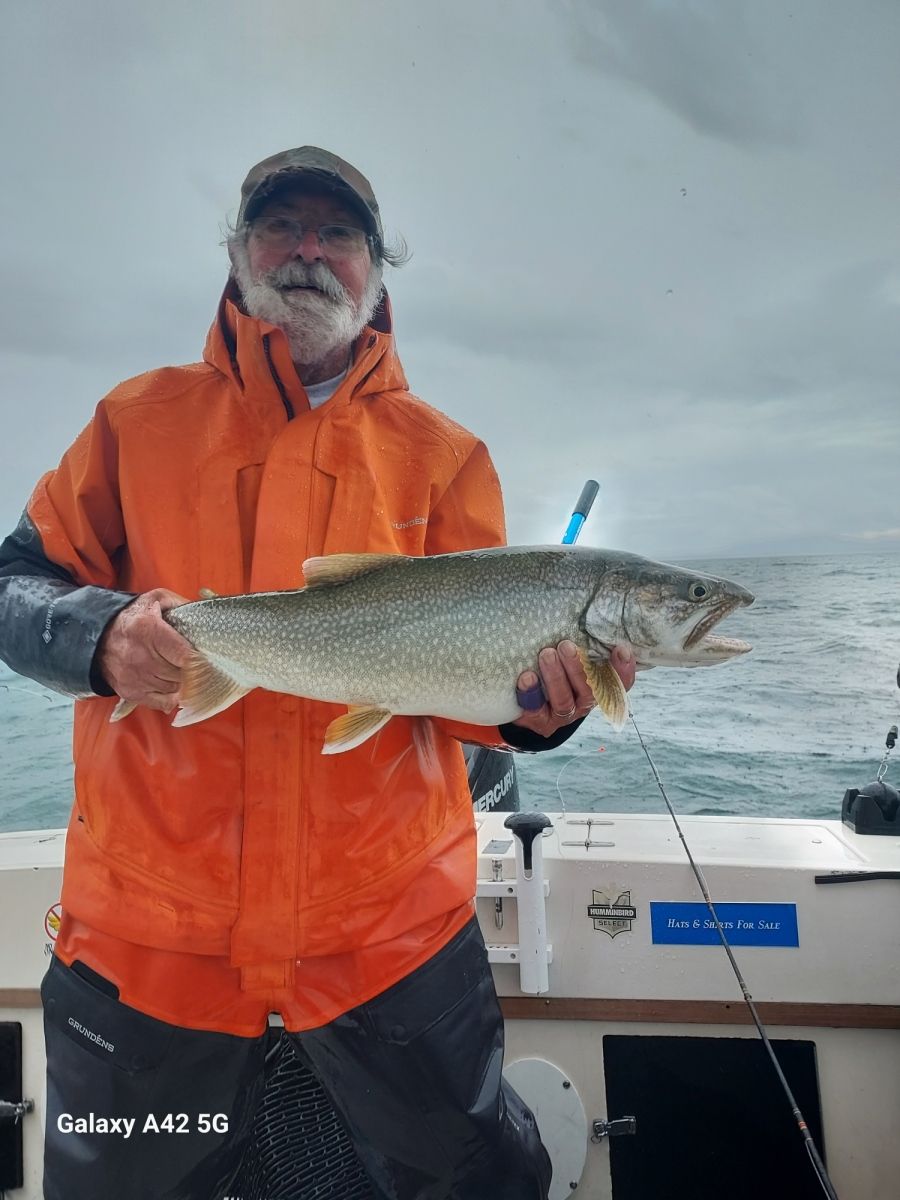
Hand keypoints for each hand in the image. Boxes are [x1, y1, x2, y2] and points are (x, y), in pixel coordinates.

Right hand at [95, 588, 192, 712]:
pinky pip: (163, 702)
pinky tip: (170, 683)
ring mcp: (134, 677)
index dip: (198, 658)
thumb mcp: (156, 599)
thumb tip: (204, 615)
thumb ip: (180, 604)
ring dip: (180, 680)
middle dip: (190, 668)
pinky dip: (171, 696)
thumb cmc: (134, 618)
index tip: (203, 656)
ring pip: (174, 688)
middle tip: (190, 660)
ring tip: (176, 667)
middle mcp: (140, 656)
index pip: (185, 655)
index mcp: (148, 630)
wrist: (98, 637)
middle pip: (181, 673)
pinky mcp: (131, 692)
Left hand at [512, 642, 634, 737]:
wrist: (528, 705)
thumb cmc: (555, 670)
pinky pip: (537, 710)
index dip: (624, 670)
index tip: (621, 649)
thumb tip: (584, 608)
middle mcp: (584, 703)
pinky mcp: (540, 722)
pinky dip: (531, 693)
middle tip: (566, 646)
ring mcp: (563, 715)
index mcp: (598, 688)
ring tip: (546, 655)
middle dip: (578, 668)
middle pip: (590, 691)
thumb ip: (582, 643)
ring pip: (564, 700)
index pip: (619, 684)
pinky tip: (526, 677)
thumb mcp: (570, 657)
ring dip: (555, 677)